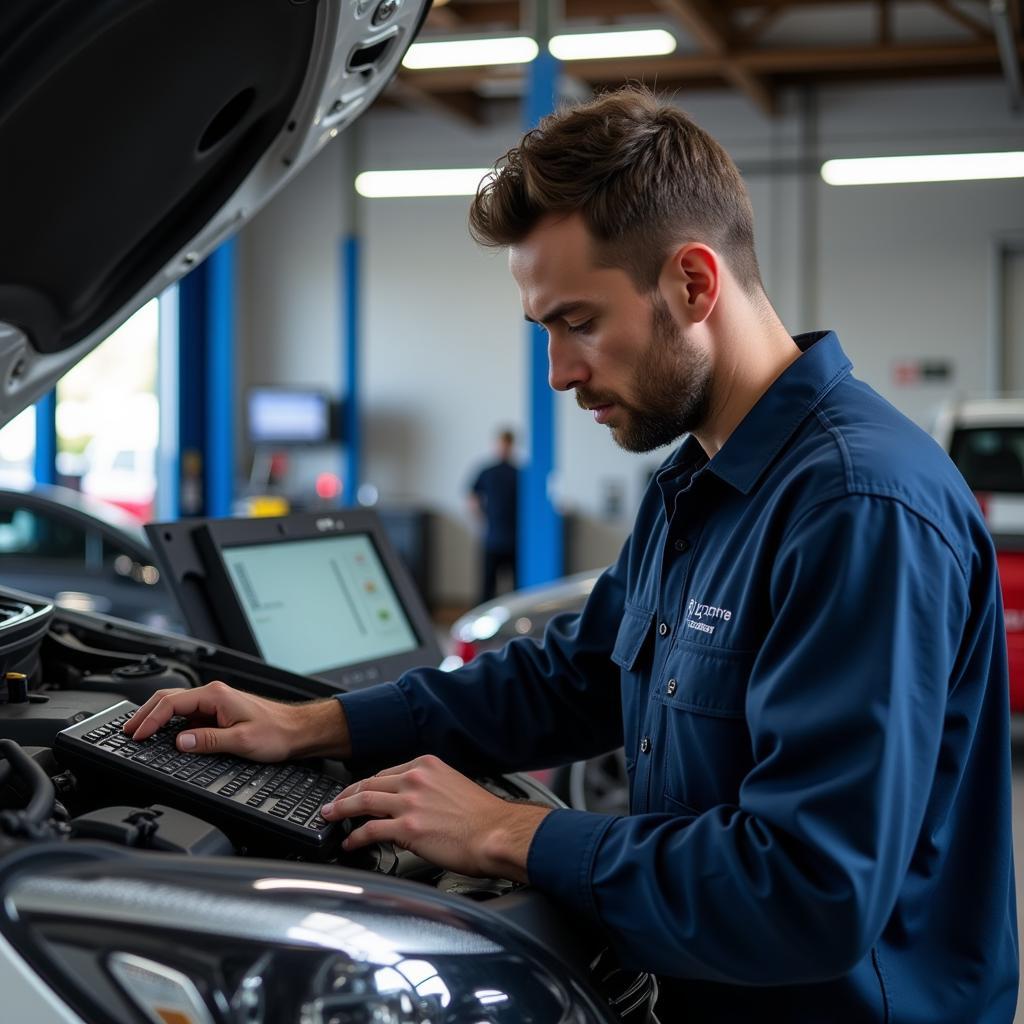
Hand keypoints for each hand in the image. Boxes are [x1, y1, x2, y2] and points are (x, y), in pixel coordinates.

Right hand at [123, 680, 349, 760]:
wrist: (298, 730)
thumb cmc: (277, 732)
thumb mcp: (241, 741)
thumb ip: (208, 741)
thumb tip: (180, 742)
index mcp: (215, 695)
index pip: (171, 703)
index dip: (149, 720)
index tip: (136, 736)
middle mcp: (213, 694)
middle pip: (168, 699)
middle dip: (145, 715)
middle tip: (127, 733)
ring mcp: (215, 702)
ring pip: (176, 706)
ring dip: (156, 718)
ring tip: (139, 734)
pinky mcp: (218, 712)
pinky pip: (188, 716)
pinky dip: (171, 724)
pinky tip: (164, 737)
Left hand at [323, 754, 550, 881]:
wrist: (497, 833)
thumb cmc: (484, 818)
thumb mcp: (454, 787)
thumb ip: (430, 790)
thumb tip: (414, 805)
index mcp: (427, 766)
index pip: (386, 773)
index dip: (367, 785)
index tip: (358, 792)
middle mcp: (416, 780)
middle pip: (369, 783)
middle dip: (346, 795)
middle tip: (333, 804)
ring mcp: (410, 803)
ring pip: (363, 801)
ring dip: (341, 810)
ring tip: (330, 818)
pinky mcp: (407, 828)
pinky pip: (371, 830)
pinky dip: (355, 836)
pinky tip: (351, 842)